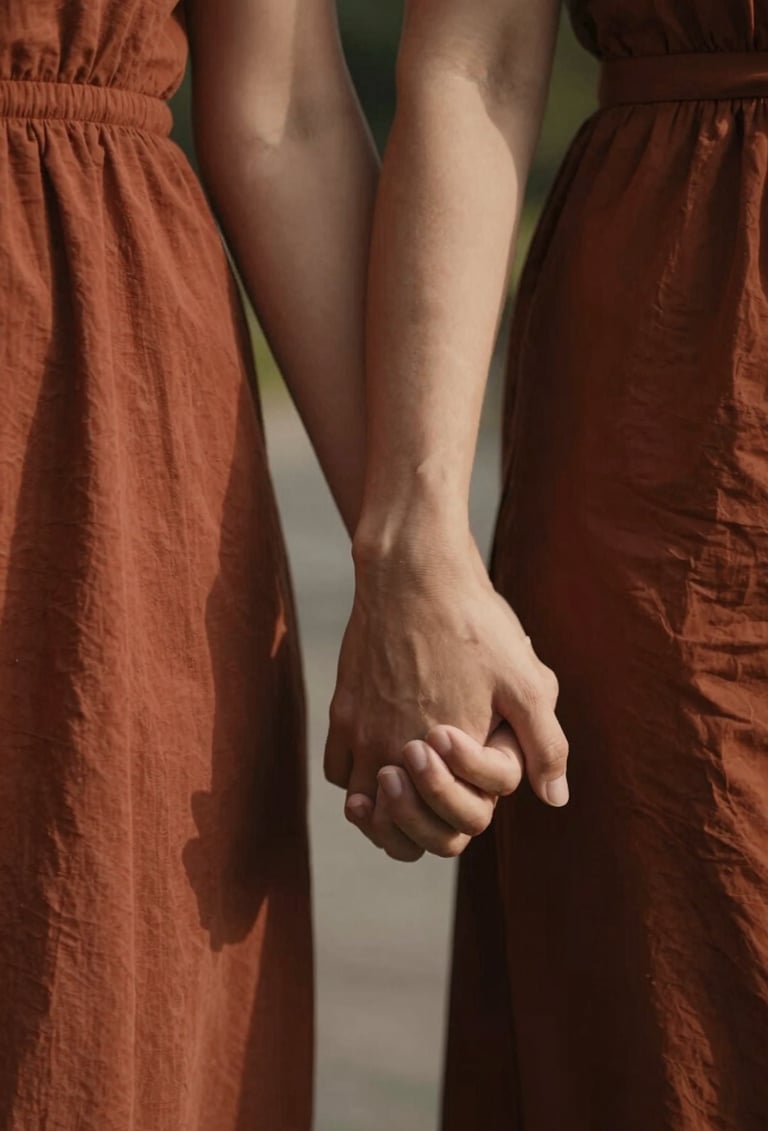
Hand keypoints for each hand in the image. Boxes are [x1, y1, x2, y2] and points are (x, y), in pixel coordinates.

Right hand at [325, 528, 568, 853]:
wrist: (412, 572)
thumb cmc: (474, 623)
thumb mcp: (527, 682)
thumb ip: (545, 746)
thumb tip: (555, 798)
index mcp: (446, 760)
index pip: (452, 833)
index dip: (468, 812)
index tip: (474, 774)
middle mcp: (394, 754)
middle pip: (400, 835)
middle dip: (425, 822)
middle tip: (442, 787)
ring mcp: (361, 735)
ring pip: (363, 807)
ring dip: (387, 807)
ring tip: (408, 780)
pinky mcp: (342, 710)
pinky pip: (338, 769)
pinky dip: (357, 774)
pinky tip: (381, 750)